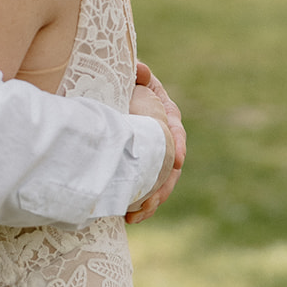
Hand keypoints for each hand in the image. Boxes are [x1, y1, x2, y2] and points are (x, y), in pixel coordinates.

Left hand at [125, 61, 185, 224]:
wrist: (108, 93)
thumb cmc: (122, 81)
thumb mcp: (130, 76)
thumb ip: (137, 74)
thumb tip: (140, 69)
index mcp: (165, 111)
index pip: (175, 130)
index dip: (176, 145)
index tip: (177, 160)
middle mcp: (162, 135)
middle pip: (170, 164)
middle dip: (163, 184)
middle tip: (155, 200)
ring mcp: (153, 152)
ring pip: (159, 181)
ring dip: (151, 200)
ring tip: (138, 215)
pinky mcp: (140, 166)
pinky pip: (144, 188)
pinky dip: (139, 204)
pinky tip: (129, 218)